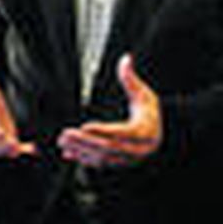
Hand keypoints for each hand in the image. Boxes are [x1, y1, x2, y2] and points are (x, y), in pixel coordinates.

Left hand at [58, 54, 161, 168]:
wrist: (160, 133)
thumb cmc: (149, 111)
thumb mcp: (143, 94)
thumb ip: (131, 78)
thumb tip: (126, 58)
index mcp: (144, 131)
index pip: (121, 132)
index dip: (102, 130)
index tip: (84, 127)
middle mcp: (137, 149)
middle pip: (108, 147)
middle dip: (84, 141)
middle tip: (65, 134)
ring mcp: (128, 159)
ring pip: (102, 158)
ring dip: (80, 151)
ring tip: (62, 142)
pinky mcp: (119, 164)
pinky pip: (100, 164)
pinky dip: (84, 159)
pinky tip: (69, 154)